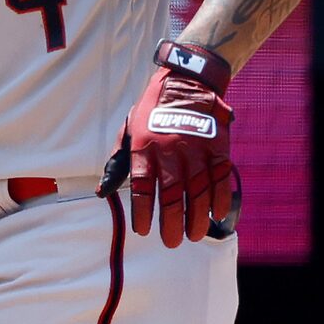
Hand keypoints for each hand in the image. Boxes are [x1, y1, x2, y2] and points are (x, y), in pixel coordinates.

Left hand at [106, 40, 234, 246]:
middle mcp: (170, 151)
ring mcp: (196, 149)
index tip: (144, 231)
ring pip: (198, 191)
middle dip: (171, 223)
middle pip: (171, 194)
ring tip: (194, 236)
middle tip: (171, 242)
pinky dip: (220, 199)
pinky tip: (216, 215)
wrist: (187, 82)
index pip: (141, 187)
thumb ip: (118, 164)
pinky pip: (220, 178)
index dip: (143, 212)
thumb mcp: (128, 131)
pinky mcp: (218, 146)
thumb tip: (102, 193)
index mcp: (144, 148)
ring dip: (197, 217)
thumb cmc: (151, 112)